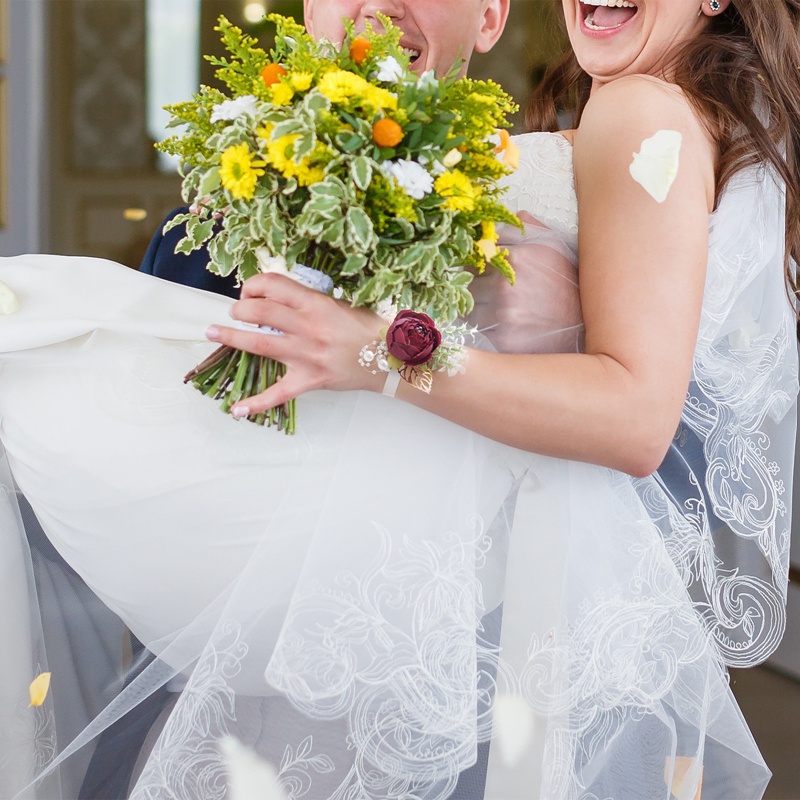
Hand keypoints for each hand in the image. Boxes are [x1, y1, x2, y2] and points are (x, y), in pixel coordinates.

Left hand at [206, 273, 384, 415]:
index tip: (249, 292)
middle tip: (236, 313)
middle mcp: (308, 327)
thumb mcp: (339, 305)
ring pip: (259, 343)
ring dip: (231, 337)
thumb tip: (277, 298)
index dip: (253, 285)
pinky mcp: (309, 380)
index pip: (273, 285)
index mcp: (316, 304)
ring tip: (212, 333)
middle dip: (239, 309)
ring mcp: (306, 355)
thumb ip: (309, 302)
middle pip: (259, 311)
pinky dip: (255, 403)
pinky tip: (236, 409)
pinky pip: (278, 393)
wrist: (390, 359)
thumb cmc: (366, 329)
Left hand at [469, 213, 583, 354]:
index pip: (475, 254)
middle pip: (467, 281)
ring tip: (496, 308)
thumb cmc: (568, 283)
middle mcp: (505, 284)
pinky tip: (501, 323)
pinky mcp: (502, 338)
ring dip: (476, 306)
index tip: (481, 268)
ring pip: (468, 305)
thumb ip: (529, 226)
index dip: (476, 261)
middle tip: (488, 290)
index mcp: (516, 256)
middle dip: (474, 284)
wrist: (586, 324)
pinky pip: (477, 328)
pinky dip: (484, 325)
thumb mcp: (554, 245)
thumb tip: (508, 217)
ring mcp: (503, 313)